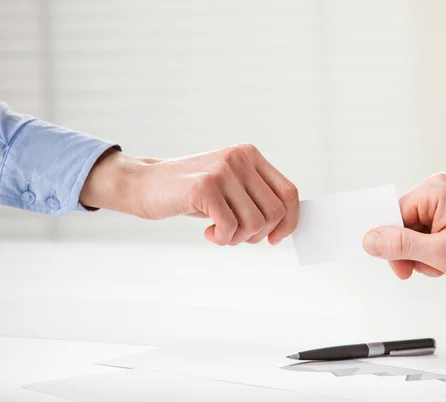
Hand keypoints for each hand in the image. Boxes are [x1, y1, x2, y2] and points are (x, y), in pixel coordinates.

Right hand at [80, 144, 298, 245]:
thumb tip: (287, 225)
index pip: (289, 193)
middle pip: (275, 212)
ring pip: (255, 223)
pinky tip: (209, 232)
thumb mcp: (231, 188)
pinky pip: (230, 227)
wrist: (146, 184)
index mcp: (251, 155)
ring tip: (220, 232)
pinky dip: (223, 239)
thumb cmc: (193, 193)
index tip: (275, 239)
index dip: (289, 222)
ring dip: (239, 238)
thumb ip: (257, 198)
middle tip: (236, 236)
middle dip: (258, 234)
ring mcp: (222, 170)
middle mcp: (240, 158)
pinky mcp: (204, 187)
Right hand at [362, 173, 445, 280]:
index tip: (400, 268)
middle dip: (412, 251)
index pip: (394, 215)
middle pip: (402, 223)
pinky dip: (431, 247)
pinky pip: (425, 229)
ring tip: (443, 263)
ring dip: (422, 252)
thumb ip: (402, 246)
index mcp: (434, 190)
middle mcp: (437, 187)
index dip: (392, 243)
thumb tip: (369, 240)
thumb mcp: (442, 253)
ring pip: (413, 229)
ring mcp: (444, 196)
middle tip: (428, 269)